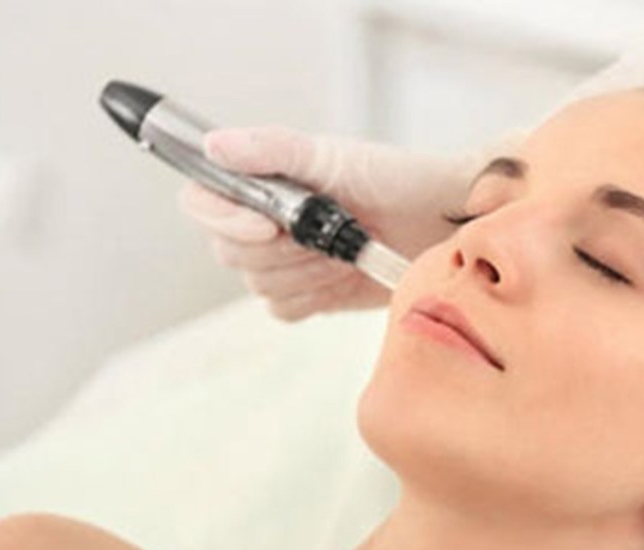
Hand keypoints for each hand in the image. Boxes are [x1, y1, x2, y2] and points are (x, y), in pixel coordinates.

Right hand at [178, 126, 504, 320]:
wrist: (441, 224)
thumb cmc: (395, 179)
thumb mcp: (333, 156)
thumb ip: (272, 150)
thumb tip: (214, 145)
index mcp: (262, 181)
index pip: (202, 202)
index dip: (225, 219)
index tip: (270, 224)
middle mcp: (264, 221)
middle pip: (229, 252)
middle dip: (282, 248)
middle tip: (330, 230)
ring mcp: (285, 261)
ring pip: (259, 284)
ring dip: (305, 271)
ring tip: (344, 247)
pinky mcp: (307, 295)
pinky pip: (284, 309)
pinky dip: (313, 296)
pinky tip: (343, 275)